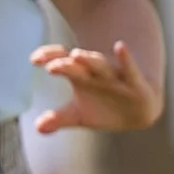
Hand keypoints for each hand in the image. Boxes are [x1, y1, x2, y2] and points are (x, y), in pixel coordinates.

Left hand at [30, 35, 163, 135]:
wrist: (139, 110)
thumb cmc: (104, 107)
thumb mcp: (80, 114)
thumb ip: (59, 118)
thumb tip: (38, 128)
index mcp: (81, 76)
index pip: (62, 62)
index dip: (49, 57)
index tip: (34, 59)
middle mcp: (95, 72)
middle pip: (78, 65)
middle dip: (66, 64)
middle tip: (51, 65)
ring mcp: (114, 76)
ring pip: (100, 66)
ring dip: (89, 60)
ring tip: (76, 55)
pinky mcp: (134, 83)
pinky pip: (129, 69)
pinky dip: (125, 58)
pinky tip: (120, 46)